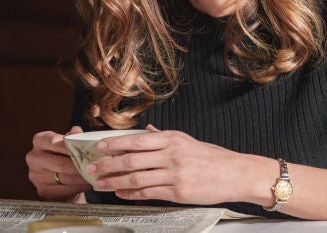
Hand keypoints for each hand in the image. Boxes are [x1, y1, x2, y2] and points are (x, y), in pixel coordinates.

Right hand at [26, 126, 90, 201]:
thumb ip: (73, 136)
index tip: (84, 150)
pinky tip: (87, 184)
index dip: (69, 146)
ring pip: (64, 178)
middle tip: (95, 167)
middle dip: (80, 166)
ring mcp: (35, 175)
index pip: (53, 142)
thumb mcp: (69, 142)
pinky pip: (63, 190)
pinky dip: (78, 187)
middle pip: (60, 163)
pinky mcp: (42, 190)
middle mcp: (34, 157)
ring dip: (81, 178)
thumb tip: (76, 130)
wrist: (58, 176)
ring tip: (95, 175)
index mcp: (40, 141)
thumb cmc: (66, 154)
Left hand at [87, 125, 251, 204]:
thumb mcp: (189, 141)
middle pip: (131, 159)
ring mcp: (175, 174)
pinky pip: (148, 193)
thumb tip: (147, 131)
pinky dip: (131, 194)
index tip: (98, 146)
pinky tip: (121, 194)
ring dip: (115, 182)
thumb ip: (165, 137)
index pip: (136, 140)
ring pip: (136, 178)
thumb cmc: (214, 158)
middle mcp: (172, 154)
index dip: (114, 143)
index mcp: (173, 139)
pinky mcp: (178, 192)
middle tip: (91, 168)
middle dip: (108, 164)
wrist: (236, 174)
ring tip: (100, 184)